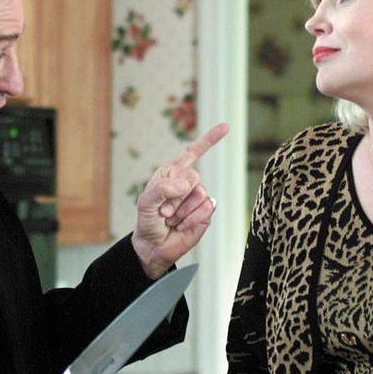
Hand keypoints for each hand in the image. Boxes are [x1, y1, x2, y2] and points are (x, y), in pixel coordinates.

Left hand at [131, 122, 228, 278]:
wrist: (154, 246)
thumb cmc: (147, 221)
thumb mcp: (146, 203)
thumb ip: (163, 189)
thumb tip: (187, 183)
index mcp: (171, 172)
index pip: (192, 152)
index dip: (209, 139)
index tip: (226, 127)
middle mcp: (186, 182)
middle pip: (193, 177)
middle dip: (176, 196)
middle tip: (164, 210)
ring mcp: (198, 197)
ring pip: (200, 195)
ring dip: (182, 211)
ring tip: (171, 219)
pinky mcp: (206, 213)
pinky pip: (206, 209)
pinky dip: (191, 220)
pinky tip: (181, 226)